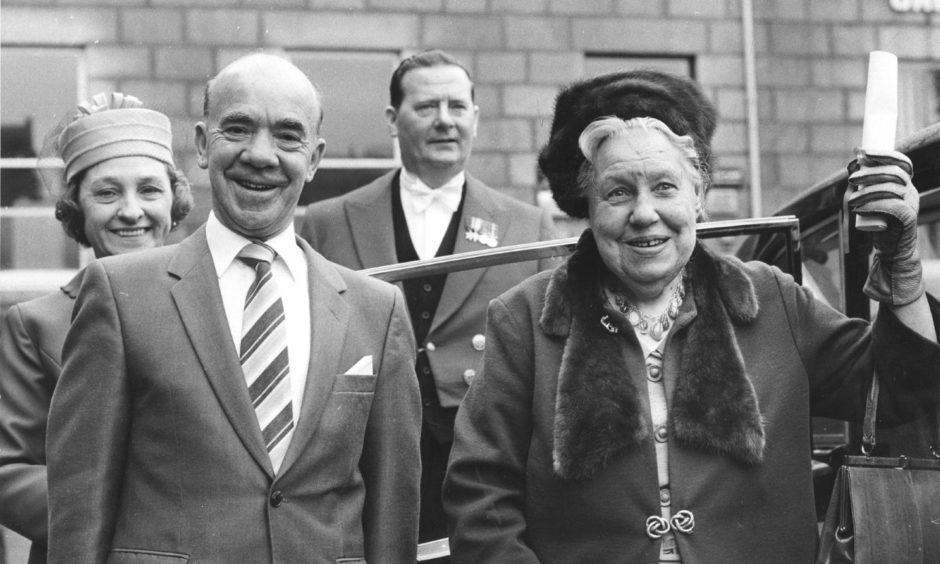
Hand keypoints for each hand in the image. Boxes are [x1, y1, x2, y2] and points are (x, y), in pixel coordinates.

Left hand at [847, 148, 923, 305]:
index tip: (864, 152)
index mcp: (904, 184)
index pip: (901, 162)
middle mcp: (910, 191)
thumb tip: (854, 165)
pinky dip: (873, 204)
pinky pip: (892, 205)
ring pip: (891, 188)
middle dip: (871, 172)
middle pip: (895, 172)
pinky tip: (859, 208)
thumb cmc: (879, 223)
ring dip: (867, 191)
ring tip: (850, 199)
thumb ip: (866, 185)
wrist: (891, 249)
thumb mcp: (872, 200)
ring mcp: (911, 204)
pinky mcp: (908, 218)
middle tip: (850, 178)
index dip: (885, 154)